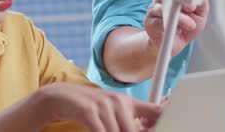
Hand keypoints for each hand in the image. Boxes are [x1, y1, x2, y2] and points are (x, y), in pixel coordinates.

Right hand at [37, 83, 161, 131]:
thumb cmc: (90, 107)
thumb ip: (130, 119)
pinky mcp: (90, 112)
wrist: (62, 97)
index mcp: (128, 102)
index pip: (155, 111)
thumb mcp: (113, 110)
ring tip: (105, 131)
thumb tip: (147, 128)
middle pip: (133, 131)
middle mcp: (119, 102)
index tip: (162, 129)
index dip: (160, 124)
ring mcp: (104, 106)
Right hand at [144, 0, 208, 57]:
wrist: (174, 45)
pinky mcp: (150, 23)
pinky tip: (177, 30)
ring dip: (180, 17)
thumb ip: (202, 2)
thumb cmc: (186, 27)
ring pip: (163, 6)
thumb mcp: (200, 15)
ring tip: (190, 24)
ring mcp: (154, 9)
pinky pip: (157, 21)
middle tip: (192, 7)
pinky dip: (168, 25)